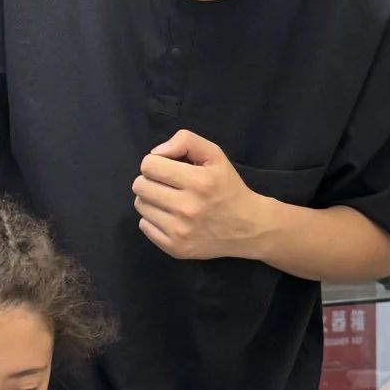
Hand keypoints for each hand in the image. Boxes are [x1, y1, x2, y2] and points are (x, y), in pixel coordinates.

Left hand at [133, 130, 262, 260]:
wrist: (249, 227)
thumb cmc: (228, 187)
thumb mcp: (215, 155)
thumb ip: (186, 141)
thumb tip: (156, 153)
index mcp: (198, 181)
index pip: (149, 165)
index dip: (156, 163)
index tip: (169, 169)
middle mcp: (188, 208)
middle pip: (140, 186)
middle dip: (151, 180)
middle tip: (168, 185)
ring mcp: (180, 231)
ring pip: (140, 205)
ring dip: (152, 200)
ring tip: (170, 201)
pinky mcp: (176, 248)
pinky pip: (144, 226)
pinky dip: (154, 220)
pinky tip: (172, 218)